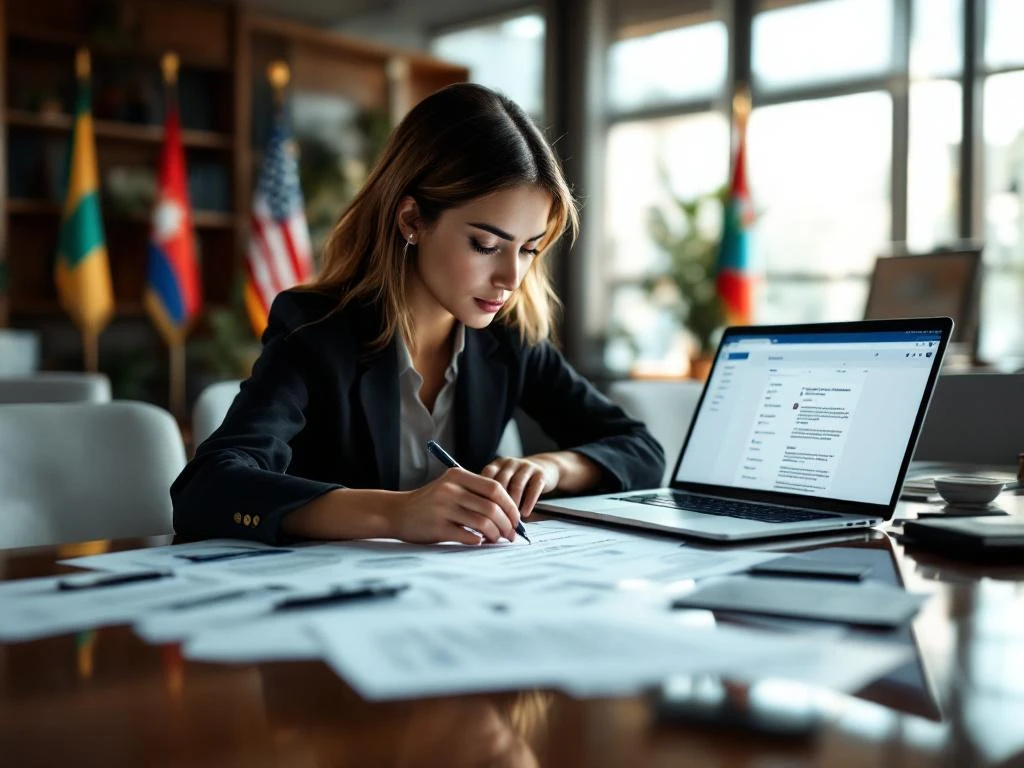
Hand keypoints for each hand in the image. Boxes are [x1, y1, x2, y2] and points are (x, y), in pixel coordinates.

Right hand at [395, 468, 521, 544]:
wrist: (397, 512)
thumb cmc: (430, 502)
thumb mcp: (450, 487)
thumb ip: (475, 494)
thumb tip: (509, 514)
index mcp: (457, 476)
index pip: (494, 488)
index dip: (510, 505)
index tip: (516, 519)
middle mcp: (450, 490)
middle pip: (492, 507)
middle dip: (507, 524)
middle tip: (511, 534)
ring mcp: (443, 508)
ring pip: (483, 523)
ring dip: (495, 535)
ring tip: (496, 539)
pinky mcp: (437, 527)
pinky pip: (467, 536)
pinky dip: (478, 541)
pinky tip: (478, 541)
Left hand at [480, 456, 559, 518]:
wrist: (546, 467)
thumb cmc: (518, 481)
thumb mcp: (504, 482)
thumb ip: (492, 493)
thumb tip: (482, 516)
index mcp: (497, 464)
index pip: (487, 475)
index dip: (484, 493)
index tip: (483, 511)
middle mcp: (510, 463)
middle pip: (502, 481)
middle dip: (499, 502)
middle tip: (497, 520)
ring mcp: (526, 466)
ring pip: (517, 485)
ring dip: (513, 504)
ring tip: (511, 519)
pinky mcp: (540, 473)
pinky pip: (534, 488)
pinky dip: (529, 502)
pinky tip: (525, 513)